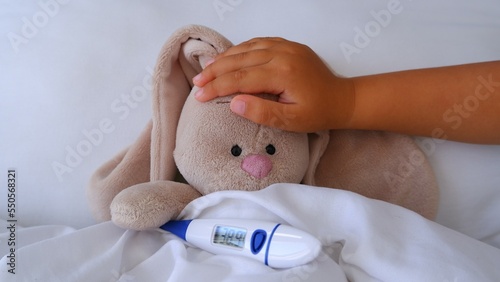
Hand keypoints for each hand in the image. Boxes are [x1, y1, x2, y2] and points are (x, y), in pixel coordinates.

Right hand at [193, 37, 354, 131]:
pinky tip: (229, 56)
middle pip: (239, 61)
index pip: (240, 78)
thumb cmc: (318, 113)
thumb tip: (233, 103)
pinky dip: (240, 49)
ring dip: (224, 59)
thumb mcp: (291, 121)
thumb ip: (262, 112)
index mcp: (282, 73)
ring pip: (246, 49)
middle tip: (196, 83)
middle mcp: (281, 54)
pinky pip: (258, 42)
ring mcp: (285, 47)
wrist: (342, 98)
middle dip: (214, 72)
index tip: (200, 96)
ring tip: (206, 68)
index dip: (216, 87)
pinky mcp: (288, 45)